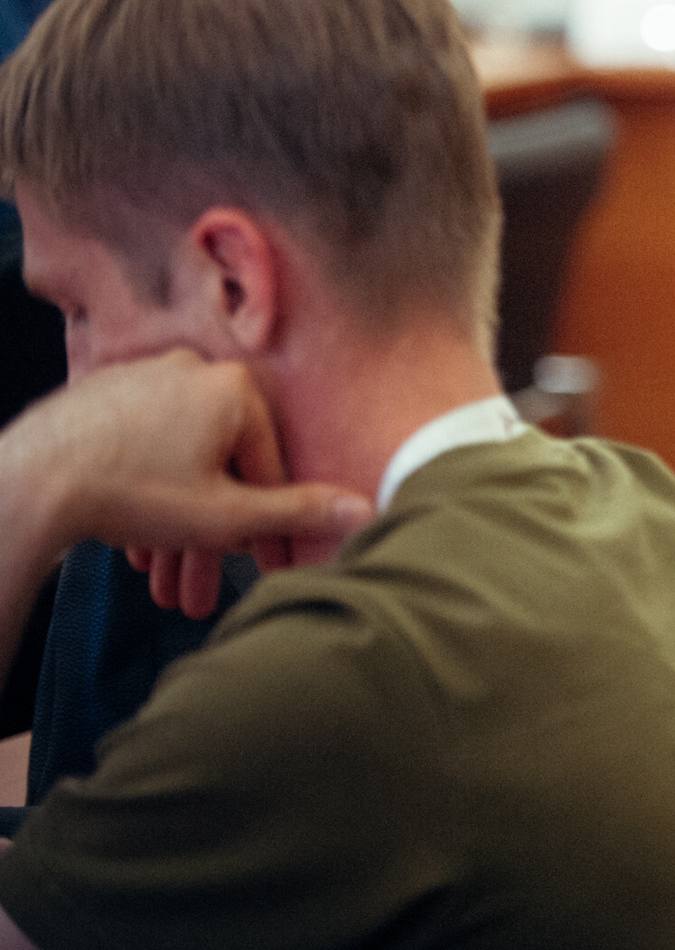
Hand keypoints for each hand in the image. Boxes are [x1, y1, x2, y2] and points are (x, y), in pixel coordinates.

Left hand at [0, 351, 371, 611]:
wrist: (27, 483)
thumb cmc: (132, 494)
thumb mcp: (228, 516)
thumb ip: (300, 511)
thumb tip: (366, 509)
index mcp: (233, 388)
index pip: (271, 466)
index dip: (271, 527)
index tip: (267, 566)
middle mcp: (191, 369)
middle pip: (222, 463)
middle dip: (213, 532)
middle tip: (203, 580)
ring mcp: (141, 376)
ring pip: (179, 457)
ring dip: (177, 518)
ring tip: (162, 573)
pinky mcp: (100, 392)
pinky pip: (141, 442)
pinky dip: (146, 487)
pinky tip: (134, 533)